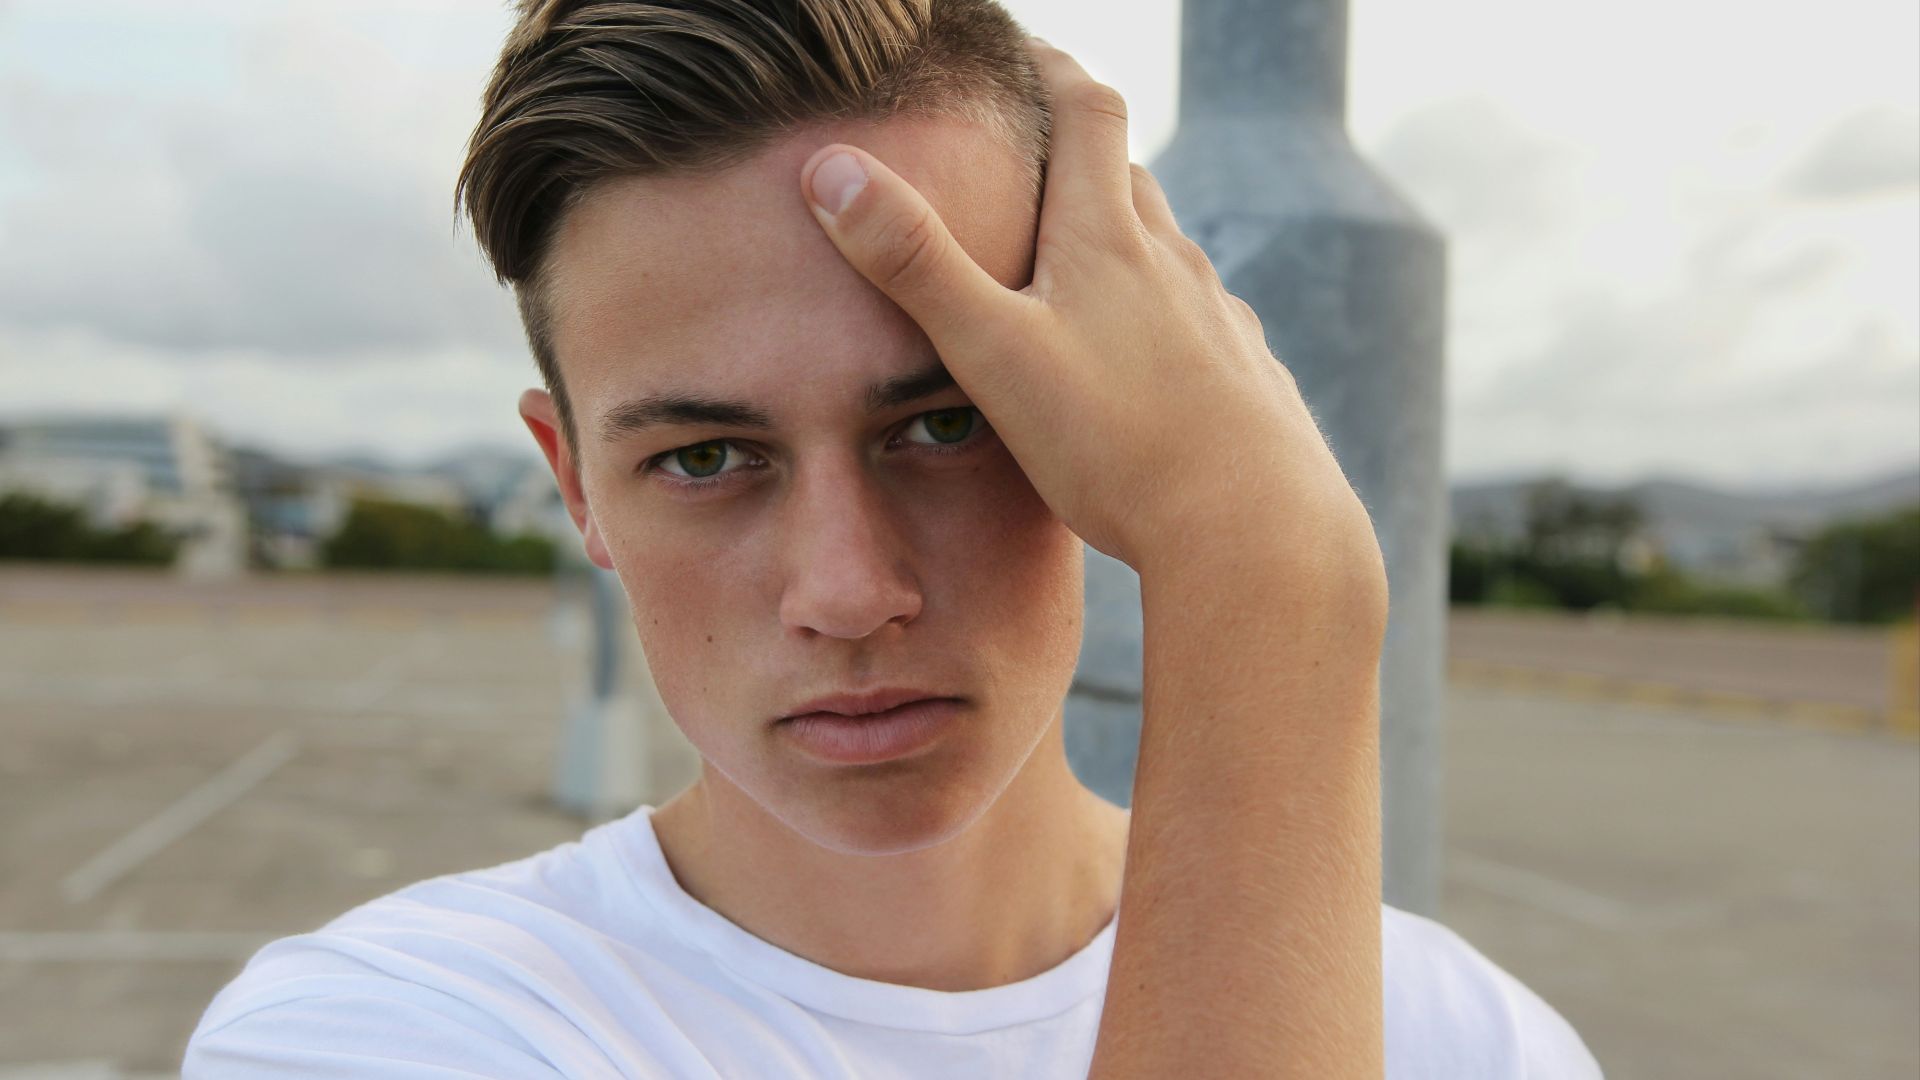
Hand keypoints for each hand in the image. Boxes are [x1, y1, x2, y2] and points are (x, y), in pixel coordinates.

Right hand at [799, 41, 1377, 580]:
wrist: (1255, 529)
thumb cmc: (1118, 444)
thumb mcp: (993, 353)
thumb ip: (914, 264)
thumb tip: (830, 169)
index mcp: (1109, 239)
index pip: (1087, 110)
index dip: (1050, 66)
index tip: (1017, 50)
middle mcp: (1174, 262)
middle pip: (1128, 176)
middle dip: (1078, 153)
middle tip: (1031, 153)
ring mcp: (1218, 319)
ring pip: (1165, 250)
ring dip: (1120, 236)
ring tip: (1073, 262)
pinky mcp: (1245, 376)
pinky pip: (1198, 320)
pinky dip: (1160, 313)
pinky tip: (1142, 363)